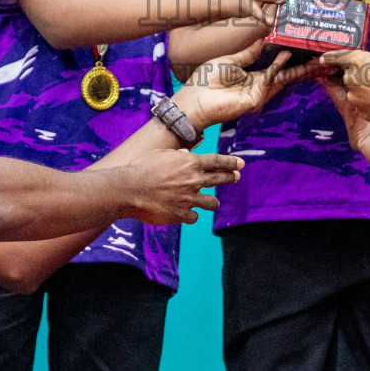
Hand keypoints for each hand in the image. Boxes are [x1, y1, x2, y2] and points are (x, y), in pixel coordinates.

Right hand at [115, 149, 242, 225]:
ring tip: (214, 203)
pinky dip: (191, 215)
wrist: (129, 190)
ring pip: (210, 202)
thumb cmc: (142, 168)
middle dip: (230, 178)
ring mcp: (189, 198)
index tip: (240, 164)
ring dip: (213, 202)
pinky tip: (187, 214)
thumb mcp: (161, 154)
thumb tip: (184, 154)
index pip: (216, 161)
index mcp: (189, 162)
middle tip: (237, 177)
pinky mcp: (181, 214)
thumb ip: (176, 155)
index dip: (230, 163)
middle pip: (218, 179)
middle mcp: (193, 180)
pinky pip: (193, 216)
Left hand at [174, 38, 306, 127]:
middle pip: (286, 75)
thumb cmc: (206, 80)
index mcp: (252, 76)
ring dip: (299, 68)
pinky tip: (286, 55)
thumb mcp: (231, 60)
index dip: (289, 58)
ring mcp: (259, 93)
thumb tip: (263, 39)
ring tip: (315, 58)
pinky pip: (270, 79)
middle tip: (320, 57)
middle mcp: (259, 85)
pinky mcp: (255, 99)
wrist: (194, 99)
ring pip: (283, 79)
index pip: (276, 67)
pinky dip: (278, 67)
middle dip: (303, 67)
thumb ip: (249, 52)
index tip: (301, 47)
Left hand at [311, 48, 369, 127]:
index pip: (338, 57)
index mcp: (358, 61)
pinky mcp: (358, 110)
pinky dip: (368, 102)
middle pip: (348, 76)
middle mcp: (351, 77)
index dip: (330, 57)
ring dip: (364, 91)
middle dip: (357, 78)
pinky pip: (360, 103)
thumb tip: (368, 67)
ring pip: (354, 90)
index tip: (323, 59)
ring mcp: (352, 95)